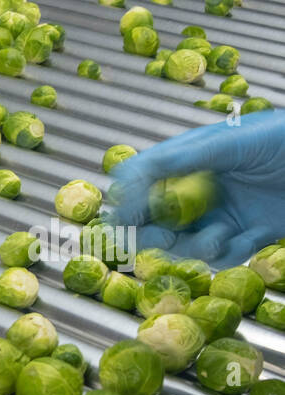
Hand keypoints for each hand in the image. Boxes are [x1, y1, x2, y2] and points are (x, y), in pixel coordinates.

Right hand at [107, 109, 284, 269]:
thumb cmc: (283, 138)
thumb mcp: (233, 140)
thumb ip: (186, 157)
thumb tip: (139, 171)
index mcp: (187, 161)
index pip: (141, 180)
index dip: (128, 198)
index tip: (125, 214)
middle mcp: (196, 190)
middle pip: (153, 220)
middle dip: (152, 234)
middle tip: (162, 239)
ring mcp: (218, 215)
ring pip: (183, 244)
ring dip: (193, 248)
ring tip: (216, 239)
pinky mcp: (243, 235)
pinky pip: (222, 256)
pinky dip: (230, 252)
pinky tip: (249, 237)